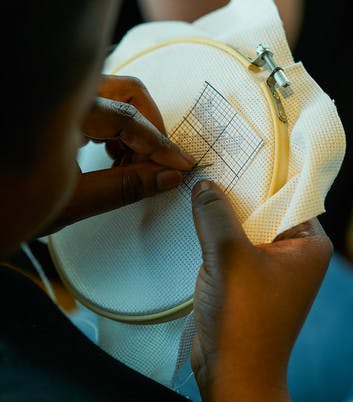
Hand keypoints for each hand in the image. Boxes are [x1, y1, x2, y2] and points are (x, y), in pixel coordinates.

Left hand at [42, 75, 194, 234]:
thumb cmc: (5, 206)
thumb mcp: (72, 202)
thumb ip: (125, 187)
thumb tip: (166, 177)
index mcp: (60, 115)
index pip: (129, 121)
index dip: (160, 146)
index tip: (181, 164)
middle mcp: (61, 96)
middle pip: (129, 92)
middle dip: (153, 128)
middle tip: (160, 162)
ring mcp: (61, 99)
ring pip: (118, 95)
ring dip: (137, 129)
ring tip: (134, 165)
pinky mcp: (59, 107)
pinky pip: (103, 104)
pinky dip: (119, 129)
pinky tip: (115, 156)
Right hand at [191, 181, 332, 401]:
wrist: (233, 373)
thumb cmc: (244, 320)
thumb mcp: (230, 257)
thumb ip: (216, 214)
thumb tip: (205, 183)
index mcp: (309, 244)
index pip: (289, 193)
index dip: (264, 171)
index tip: (240, 147)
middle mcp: (294, 252)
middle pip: (265, 208)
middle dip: (239, 191)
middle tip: (213, 161)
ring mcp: (270, 266)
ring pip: (246, 226)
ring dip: (225, 213)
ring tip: (201, 183)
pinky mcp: (248, 278)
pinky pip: (234, 244)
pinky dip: (217, 233)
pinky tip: (197, 215)